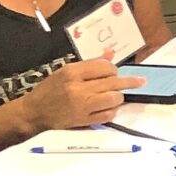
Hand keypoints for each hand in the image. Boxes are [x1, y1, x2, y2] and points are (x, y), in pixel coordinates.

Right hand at [16, 57, 141, 133]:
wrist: (35, 112)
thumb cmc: (50, 90)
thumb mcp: (65, 71)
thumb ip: (89, 65)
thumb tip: (110, 55)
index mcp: (72, 72)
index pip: (104, 66)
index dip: (113, 69)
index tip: (114, 72)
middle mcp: (78, 88)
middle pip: (113, 82)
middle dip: (130, 81)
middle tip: (140, 81)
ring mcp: (82, 106)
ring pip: (114, 98)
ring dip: (118, 96)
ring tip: (116, 95)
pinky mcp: (85, 120)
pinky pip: (108, 115)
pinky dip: (112, 111)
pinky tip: (108, 108)